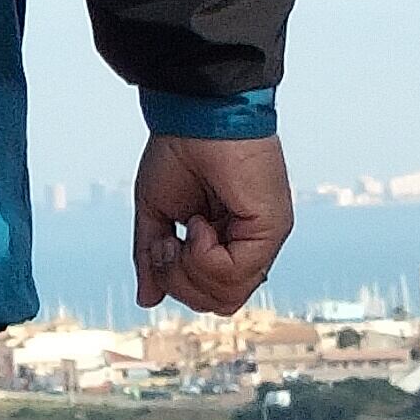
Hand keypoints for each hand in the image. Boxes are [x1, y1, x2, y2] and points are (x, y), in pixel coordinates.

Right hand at [132, 132, 292, 314]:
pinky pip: (233, 272)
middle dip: (180, 282)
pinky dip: (204, 255)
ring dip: (189, 269)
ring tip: (185, 231)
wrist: (194, 117)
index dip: (178, 281)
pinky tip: (199, 223)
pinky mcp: (271, 229)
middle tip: (169, 242)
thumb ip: (153, 258)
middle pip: (219, 302)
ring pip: (227, 295)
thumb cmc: (178, 155)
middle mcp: (251, 244)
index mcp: (229, 241)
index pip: (212, 293)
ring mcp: (264, 239)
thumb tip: (148, 300)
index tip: (162, 244)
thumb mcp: (157, 215)